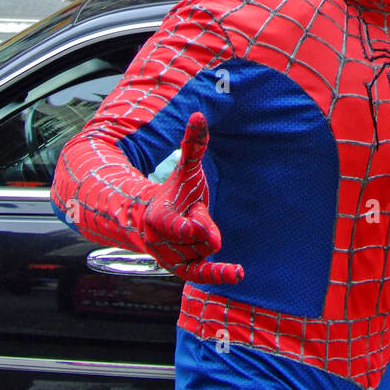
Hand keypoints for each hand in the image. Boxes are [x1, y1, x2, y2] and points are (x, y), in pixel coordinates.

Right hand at [139, 112, 242, 285]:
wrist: (151, 222)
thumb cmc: (173, 193)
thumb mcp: (184, 169)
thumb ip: (192, 145)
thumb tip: (199, 114)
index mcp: (158, 218)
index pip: (178, 226)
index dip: (189, 226)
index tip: (196, 227)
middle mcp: (162, 243)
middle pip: (202, 237)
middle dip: (203, 223)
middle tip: (191, 214)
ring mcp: (172, 258)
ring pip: (206, 250)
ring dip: (204, 237)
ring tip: (190, 227)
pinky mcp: (183, 270)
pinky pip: (203, 275)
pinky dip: (220, 274)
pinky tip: (238, 273)